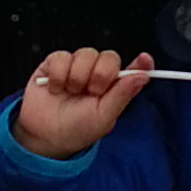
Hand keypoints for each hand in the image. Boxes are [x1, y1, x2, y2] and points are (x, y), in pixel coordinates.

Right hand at [14, 48, 154, 159]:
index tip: (145, 59)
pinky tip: (56, 88)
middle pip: (109, 57)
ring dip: (77, 76)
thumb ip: (122, 94)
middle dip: (101, 74)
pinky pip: (62, 56)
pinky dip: (59, 74)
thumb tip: (142, 76)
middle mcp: (96, 74)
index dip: (140, 63)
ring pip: (86, 54)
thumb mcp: (103, 117)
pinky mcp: (55, 63)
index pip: (131, 70)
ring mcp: (76, 67)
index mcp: (112, 88)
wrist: (44, 136)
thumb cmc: (76, 129)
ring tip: (70, 92)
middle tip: (91, 92)